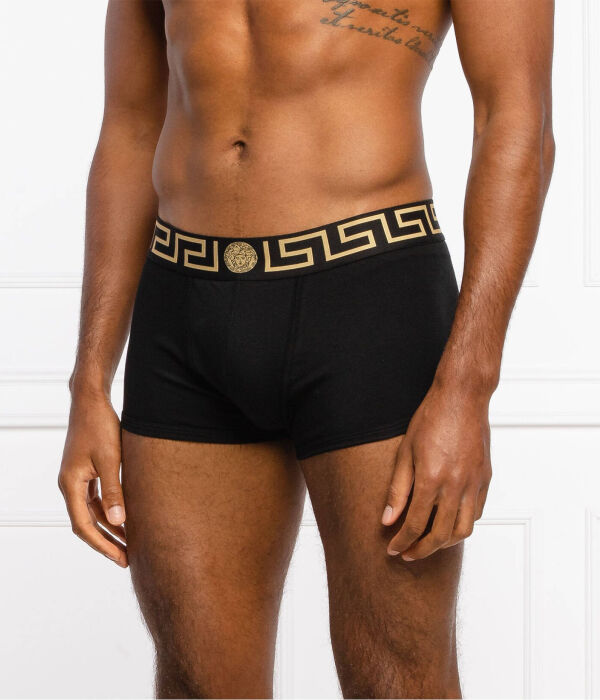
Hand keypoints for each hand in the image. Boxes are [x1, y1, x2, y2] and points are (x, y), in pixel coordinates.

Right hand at [58, 391, 127, 566]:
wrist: (91, 400)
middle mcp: (70, 484)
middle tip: (127, 559)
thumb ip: (114, 491)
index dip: (102, 545)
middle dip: (106, 542)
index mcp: (71, 484)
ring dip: (109, 527)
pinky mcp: (86, 470)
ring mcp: (77, 478)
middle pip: (86, 522)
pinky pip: (96, 498)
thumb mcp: (110, 459)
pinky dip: (109, 510)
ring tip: (130, 542)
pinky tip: (124, 517)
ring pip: (91, 511)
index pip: (84, 525)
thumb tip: (118, 522)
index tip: (120, 558)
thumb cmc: (100, 425)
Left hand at [381, 379, 491, 560]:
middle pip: (440, 535)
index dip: (402, 542)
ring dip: (445, 543)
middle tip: (408, 554)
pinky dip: (462, 524)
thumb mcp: (405, 452)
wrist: (462, 397)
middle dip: (421, 550)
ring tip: (429, 543)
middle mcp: (456, 485)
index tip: (393, 550)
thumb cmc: (430, 419)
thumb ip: (398, 490)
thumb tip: (388, 521)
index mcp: (432, 479)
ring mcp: (474, 483)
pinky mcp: (485, 478)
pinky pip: (477, 512)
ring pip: (464, 529)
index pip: (414, 524)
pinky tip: (449, 522)